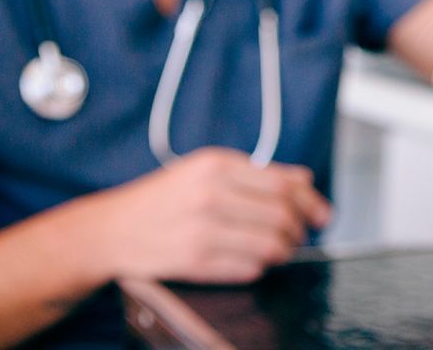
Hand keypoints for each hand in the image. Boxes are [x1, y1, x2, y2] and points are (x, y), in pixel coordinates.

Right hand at [80, 147, 330, 284]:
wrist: (110, 230)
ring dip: (284, 251)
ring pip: (270, 244)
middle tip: (301, 235)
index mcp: (216, 165)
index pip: (284, 183)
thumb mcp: (206, 170)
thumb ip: (256, 173)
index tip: (322, 214)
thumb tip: (304, 179)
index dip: (311, 202)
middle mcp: (210, 193)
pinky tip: (254, 261)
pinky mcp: (194, 260)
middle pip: (282, 214)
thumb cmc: (162, 199)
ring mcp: (201, 228)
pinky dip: (259, 267)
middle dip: (300, 229)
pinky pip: (248, 268)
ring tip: (280, 250)